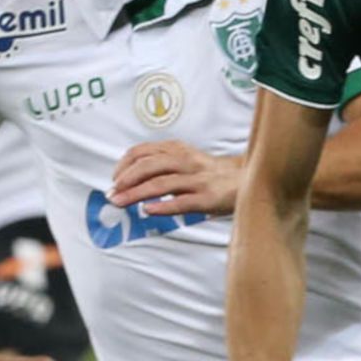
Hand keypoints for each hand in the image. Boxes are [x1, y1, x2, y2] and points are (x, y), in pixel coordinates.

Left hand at [108, 140, 243, 216]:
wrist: (249, 180)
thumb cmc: (212, 174)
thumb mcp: (187, 160)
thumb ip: (163, 164)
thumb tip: (131, 177)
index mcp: (180, 150)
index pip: (144, 151)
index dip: (124, 164)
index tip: (114, 179)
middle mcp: (188, 161)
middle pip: (149, 165)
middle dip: (126, 179)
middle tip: (112, 193)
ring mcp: (198, 179)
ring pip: (162, 183)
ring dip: (136, 193)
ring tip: (120, 202)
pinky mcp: (208, 198)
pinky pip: (182, 202)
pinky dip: (163, 206)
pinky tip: (148, 211)